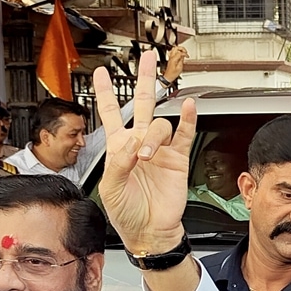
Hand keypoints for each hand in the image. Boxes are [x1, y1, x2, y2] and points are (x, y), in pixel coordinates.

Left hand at [93, 49, 195, 253]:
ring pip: (159, 124)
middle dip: (143, 80)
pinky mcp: (177, 159)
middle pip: (141, 104)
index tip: (102, 74)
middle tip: (147, 58)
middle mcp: (139, 144)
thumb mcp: (112, 189)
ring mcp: (160, 150)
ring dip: (153, 134)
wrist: (149, 231)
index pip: (110, 114)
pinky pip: (184, 134)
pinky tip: (188, 108)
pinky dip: (187, 119)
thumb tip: (132, 144)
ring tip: (147, 154)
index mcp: (118, 149)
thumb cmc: (126, 213)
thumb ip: (119, 164)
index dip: (105, 94)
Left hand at [162, 45, 187, 82]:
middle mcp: (171, 57)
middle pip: (176, 48)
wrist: (168, 77)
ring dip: (179, 49)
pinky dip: (176, 51)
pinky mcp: (170, 58)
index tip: (187, 56)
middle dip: (182, 48)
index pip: (180, 52)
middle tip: (185, 52)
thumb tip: (183, 56)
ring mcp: (170, 57)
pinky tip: (179, 54)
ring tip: (183, 52)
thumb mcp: (180, 68)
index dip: (185, 53)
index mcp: (173, 59)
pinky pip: (172, 52)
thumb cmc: (173, 74)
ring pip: (174, 49)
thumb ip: (182, 60)